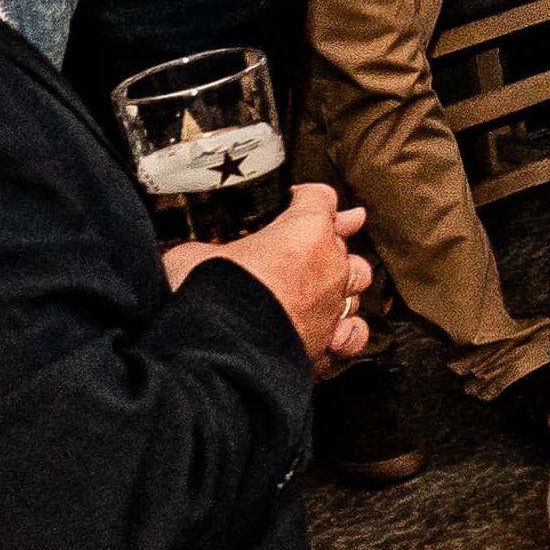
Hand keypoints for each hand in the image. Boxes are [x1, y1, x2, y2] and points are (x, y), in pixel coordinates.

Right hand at [179, 184, 372, 376]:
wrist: (214, 351)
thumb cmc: (205, 293)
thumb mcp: (193, 254)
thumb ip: (209, 248)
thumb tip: (196, 255)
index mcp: (305, 231)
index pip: (320, 199)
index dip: (306, 198)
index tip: (294, 201)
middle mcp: (330, 267)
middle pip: (343, 245)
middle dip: (326, 244)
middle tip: (304, 247)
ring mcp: (334, 308)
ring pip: (356, 287)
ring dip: (338, 284)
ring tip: (317, 287)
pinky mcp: (329, 345)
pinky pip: (352, 335)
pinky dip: (344, 331)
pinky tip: (331, 330)